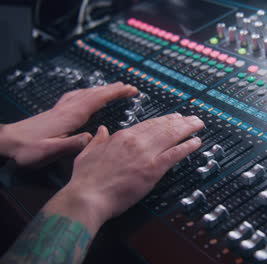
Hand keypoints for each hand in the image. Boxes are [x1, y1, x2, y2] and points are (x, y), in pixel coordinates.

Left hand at [0, 82, 137, 166]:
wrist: (7, 142)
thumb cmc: (27, 149)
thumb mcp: (49, 151)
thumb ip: (71, 144)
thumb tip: (92, 137)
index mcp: (70, 115)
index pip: (98, 99)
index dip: (116, 93)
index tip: (131, 89)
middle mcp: (67, 108)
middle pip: (94, 93)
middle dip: (114, 89)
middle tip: (130, 87)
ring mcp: (61, 108)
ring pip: (86, 93)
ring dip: (103, 89)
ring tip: (115, 88)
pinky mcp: (56, 111)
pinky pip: (77, 96)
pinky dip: (88, 92)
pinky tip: (88, 94)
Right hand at [44, 113, 203, 233]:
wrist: (87, 196)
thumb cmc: (85, 179)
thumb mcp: (88, 153)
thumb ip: (97, 140)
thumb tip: (101, 130)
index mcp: (122, 136)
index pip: (148, 124)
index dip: (164, 120)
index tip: (174, 117)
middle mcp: (136, 141)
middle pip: (164, 127)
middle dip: (181, 122)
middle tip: (193, 118)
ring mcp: (146, 154)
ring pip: (172, 136)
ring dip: (188, 129)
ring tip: (198, 125)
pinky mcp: (153, 169)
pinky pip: (175, 154)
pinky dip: (187, 147)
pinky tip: (196, 142)